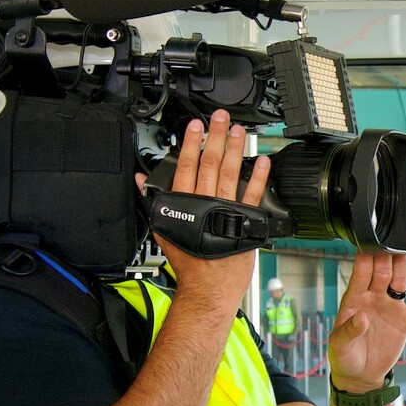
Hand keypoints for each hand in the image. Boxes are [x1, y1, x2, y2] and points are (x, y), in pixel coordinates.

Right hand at [155, 116, 270, 327]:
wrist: (207, 287)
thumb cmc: (187, 262)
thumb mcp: (163, 229)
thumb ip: (154, 201)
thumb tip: (142, 181)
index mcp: (185, 204)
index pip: (187, 166)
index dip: (191, 143)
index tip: (195, 126)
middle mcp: (206, 203)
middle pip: (210, 163)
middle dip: (215, 137)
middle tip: (220, 118)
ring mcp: (226, 210)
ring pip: (231, 173)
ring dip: (236, 149)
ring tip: (239, 131)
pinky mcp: (245, 220)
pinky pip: (253, 195)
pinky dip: (259, 177)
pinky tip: (263, 161)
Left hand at [326, 249, 405, 394]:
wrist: (360, 376)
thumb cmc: (344, 357)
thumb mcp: (339, 346)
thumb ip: (348, 330)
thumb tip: (361, 316)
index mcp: (354, 299)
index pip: (361, 273)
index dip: (366, 258)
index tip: (370, 242)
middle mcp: (373, 298)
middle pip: (382, 271)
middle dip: (386, 256)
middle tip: (393, 239)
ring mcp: (390, 308)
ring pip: (400, 282)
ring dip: (404, 268)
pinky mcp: (404, 322)